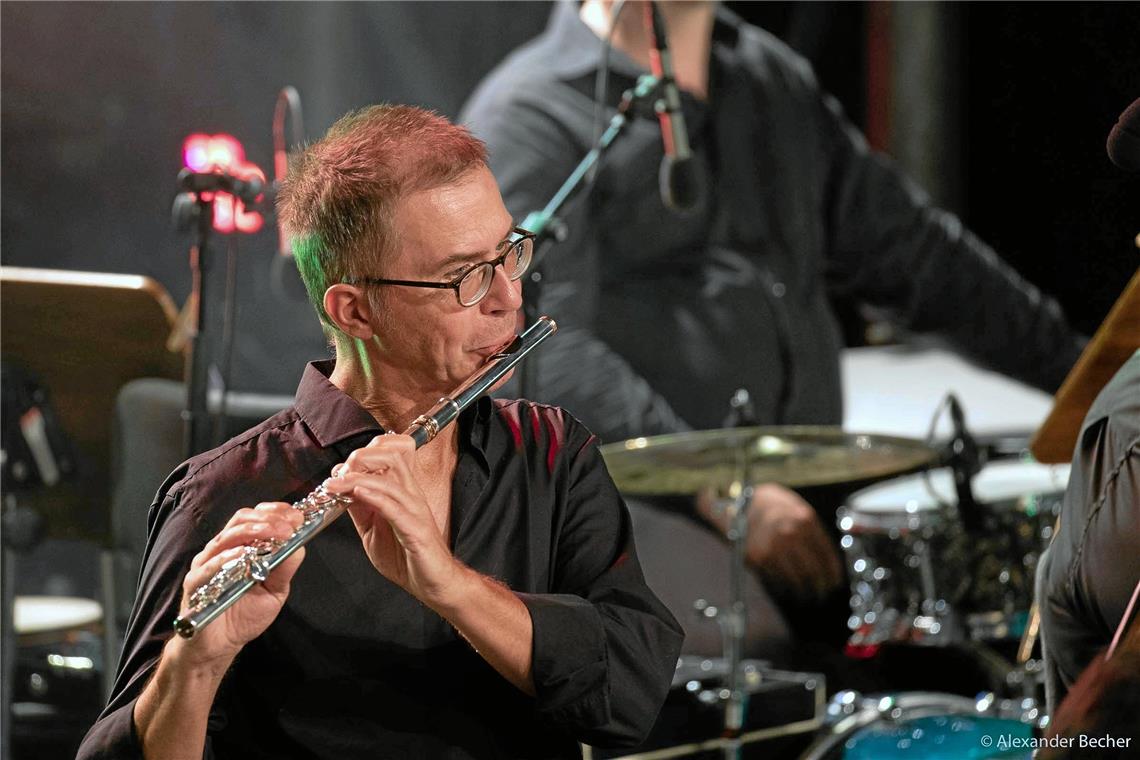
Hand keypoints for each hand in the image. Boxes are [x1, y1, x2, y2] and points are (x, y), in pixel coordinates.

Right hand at [175, 503, 305, 668]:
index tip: (296, 517)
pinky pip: (209, 567)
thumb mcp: (275, 591)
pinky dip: (228, 558)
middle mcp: (220, 551)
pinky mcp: (195, 585)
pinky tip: (245, 555)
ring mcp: (205, 565)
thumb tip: (299, 545)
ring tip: (276, 534)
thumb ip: (284, 568)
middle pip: (240, 521)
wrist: (220, 646)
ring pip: (226, 538)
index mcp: (239, 547)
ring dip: (254, 532)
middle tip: (289, 526)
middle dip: (268, 519)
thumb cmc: (244, 615)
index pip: (254, 518)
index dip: (275, 512)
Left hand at [323, 434, 464, 607]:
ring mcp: (415, 510)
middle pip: (391, 455)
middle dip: (360, 457)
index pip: (387, 454)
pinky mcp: (415, 529)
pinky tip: (357, 494)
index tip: (337, 472)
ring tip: (336, 484)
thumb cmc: (407, 557)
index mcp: (402, 491)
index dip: (360, 455)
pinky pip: (394, 507)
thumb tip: (341, 490)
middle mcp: (410, 495)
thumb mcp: (373, 530)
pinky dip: (374, 497)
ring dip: (358, 477)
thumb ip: (359, 509)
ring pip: (390, 478)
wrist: (433, 584)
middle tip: (338, 474)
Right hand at [699, 483, 842, 602]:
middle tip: (824, 593)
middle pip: (813, 570)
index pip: (826, 554)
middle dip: (821, 586)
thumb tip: (827, 559)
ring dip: (804, 591)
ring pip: (796, 578)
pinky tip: (789, 590)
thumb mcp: (797, 510)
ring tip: (808, 596)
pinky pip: (777, 579)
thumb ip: (813, 531)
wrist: (741, 505)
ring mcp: (774, 547)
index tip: (835, 582)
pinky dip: (785, 588)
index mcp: (805, 520)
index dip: (833, 572)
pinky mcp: (759, 558)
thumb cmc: (773, 507)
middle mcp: (791, 534)